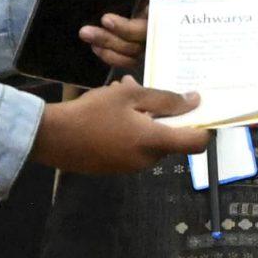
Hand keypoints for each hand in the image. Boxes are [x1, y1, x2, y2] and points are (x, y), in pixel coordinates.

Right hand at [32, 76, 208, 174]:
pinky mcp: (116, 168)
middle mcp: (147, 160)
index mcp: (154, 142)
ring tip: (124, 92)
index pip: (196, 143)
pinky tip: (113, 110)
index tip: (200, 110)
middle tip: (146, 89)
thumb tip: (194, 101)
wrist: (53, 138)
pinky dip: (132, 129)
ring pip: (151, 139)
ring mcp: (131, 167)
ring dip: (146, 118)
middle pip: (172, 138)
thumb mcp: (129, 95)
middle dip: (165, 114)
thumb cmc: (93, 112)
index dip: (205, 127)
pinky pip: (135, 147)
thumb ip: (165, 99)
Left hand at [79, 0, 187, 76]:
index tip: (106, 19)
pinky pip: (125, 60)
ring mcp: (143, 41)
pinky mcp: (131, 48)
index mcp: (160, 12)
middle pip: (137, 45)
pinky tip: (95, 47)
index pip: (147, 28)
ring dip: (107, 46)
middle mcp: (153, 29)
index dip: (127, 28)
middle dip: (111, 38)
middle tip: (86, 31)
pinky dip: (110, 56)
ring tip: (87, 35)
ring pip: (130, 54)